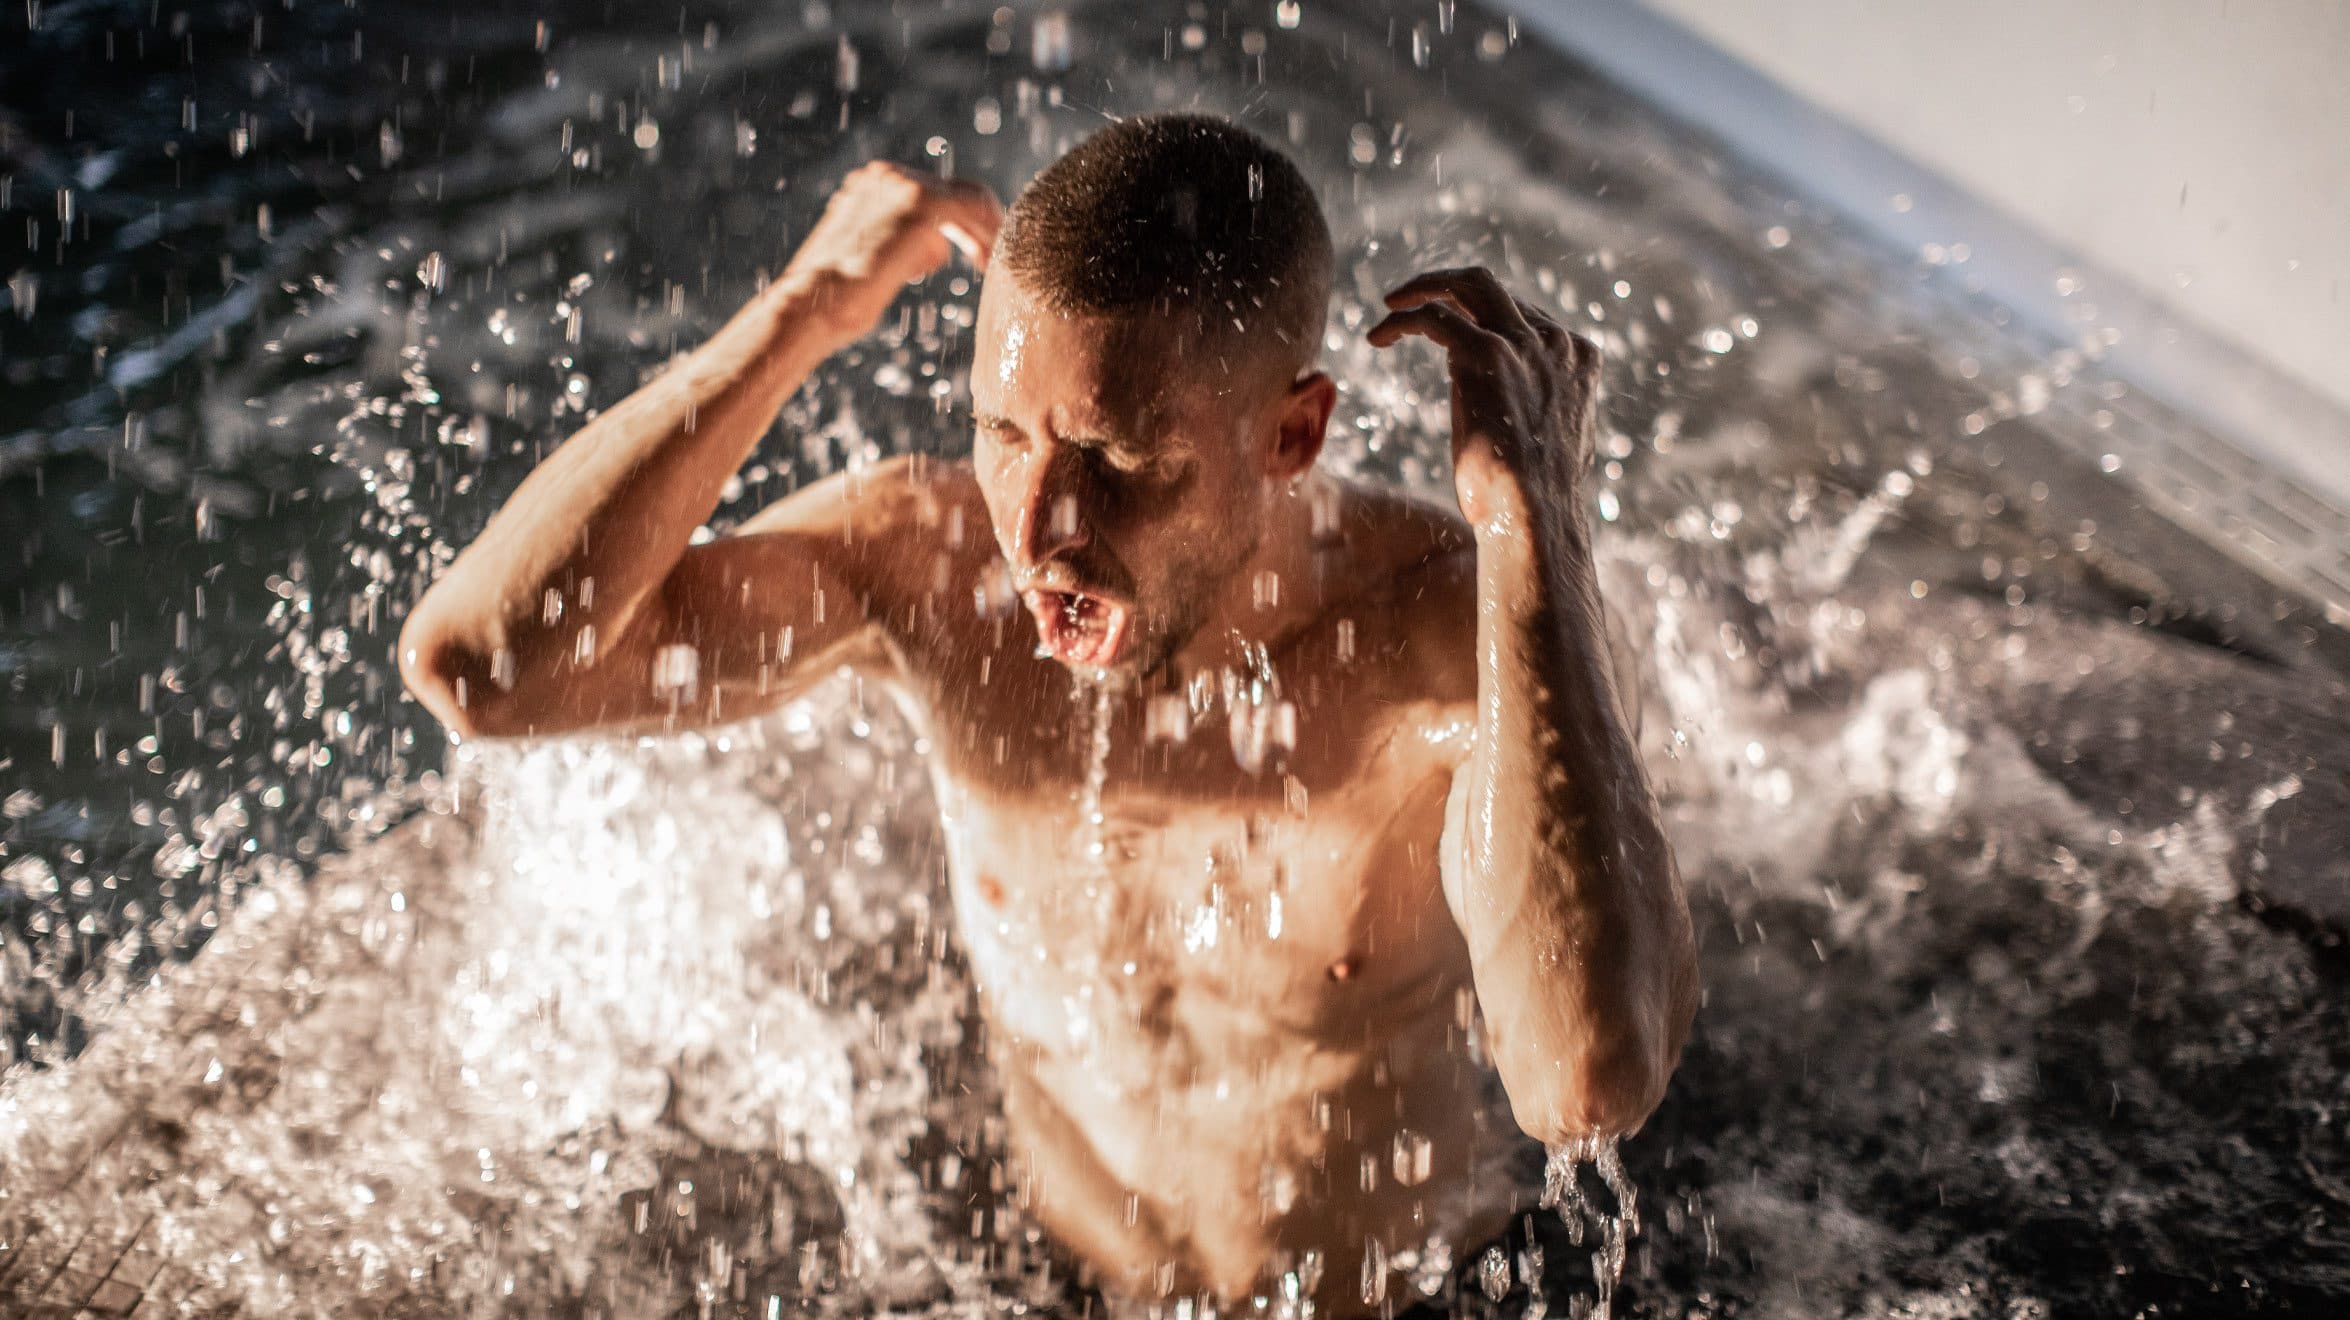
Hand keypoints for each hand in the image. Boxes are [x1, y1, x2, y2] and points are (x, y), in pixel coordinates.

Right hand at [783, 161, 1003, 348]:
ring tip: (991, 269)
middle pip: (954, 191)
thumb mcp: (872, 262)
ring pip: (970, 198)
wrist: (810, 306)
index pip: (931, 193)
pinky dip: (988, 234)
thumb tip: (938, 249)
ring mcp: (903, 184)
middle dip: (978, 227)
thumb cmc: (835, 301)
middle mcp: (885, 177)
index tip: (976, 253)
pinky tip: (989, 266)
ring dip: (987, 234)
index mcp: (868, 186)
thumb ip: (903, 246)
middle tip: (989, 262)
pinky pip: (974, 208)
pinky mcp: (921, 203)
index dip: (961, 224)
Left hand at [1367, 267, 1598, 530]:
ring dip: (1425, 288)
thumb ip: (1542, 418)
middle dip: (1449, 284)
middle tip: (1412, 299)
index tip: (1448, 331)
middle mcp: (1554, 342)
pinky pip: (1436, 316)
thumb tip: (1524, 422)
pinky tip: (1378, 337)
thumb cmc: (1536, 500)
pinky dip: (1402, 320)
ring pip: (1469, 284)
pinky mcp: (1487, 352)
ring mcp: (1523, 343)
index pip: (1523, 313)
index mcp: (1578, 358)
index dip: (1480, 316)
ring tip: (1391, 305)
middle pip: (1496, 287)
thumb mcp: (1550, 448)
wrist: (1534, 515)